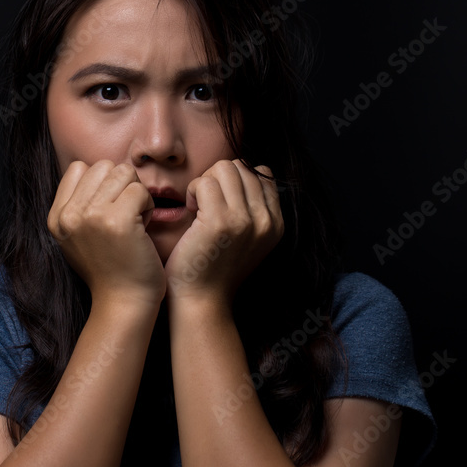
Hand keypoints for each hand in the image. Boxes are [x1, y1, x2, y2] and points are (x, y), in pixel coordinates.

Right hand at [48, 160, 164, 305]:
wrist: (124, 302)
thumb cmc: (110, 267)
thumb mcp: (78, 236)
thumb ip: (78, 205)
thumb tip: (91, 170)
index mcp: (56, 217)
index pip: (79, 168)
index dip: (102, 183)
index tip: (108, 209)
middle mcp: (69, 215)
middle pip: (103, 166)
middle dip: (121, 185)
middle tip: (125, 215)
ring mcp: (91, 217)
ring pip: (123, 173)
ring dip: (136, 193)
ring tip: (134, 220)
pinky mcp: (117, 221)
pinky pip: (139, 190)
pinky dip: (148, 206)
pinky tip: (144, 227)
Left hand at [164, 160, 283, 302]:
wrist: (202, 300)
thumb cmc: (214, 267)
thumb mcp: (246, 238)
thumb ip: (253, 207)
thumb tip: (251, 169)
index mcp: (276, 223)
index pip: (262, 174)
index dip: (234, 181)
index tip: (220, 202)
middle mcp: (265, 220)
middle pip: (241, 167)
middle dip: (218, 178)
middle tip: (205, 203)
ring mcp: (245, 220)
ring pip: (224, 168)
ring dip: (205, 182)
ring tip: (198, 206)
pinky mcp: (220, 222)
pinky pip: (205, 182)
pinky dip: (192, 191)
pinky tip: (190, 211)